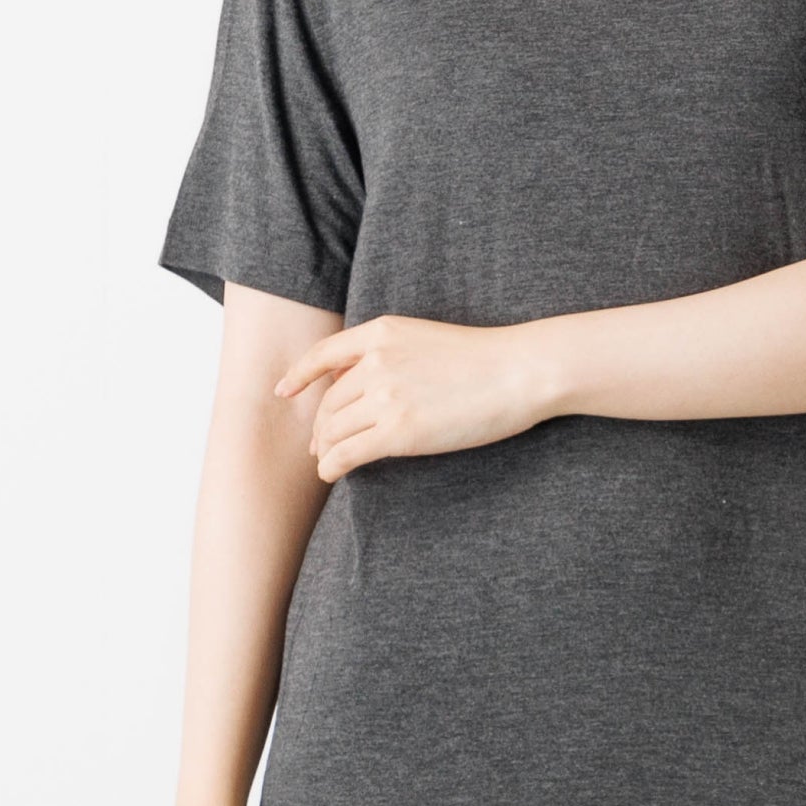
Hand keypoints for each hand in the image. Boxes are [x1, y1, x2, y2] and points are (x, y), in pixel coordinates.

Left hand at [273, 312, 554, 478]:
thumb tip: (356, 384)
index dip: (299, 375)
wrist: (519, 371)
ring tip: (328, 461)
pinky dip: (332, 466)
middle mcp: (376, 361)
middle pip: (329, 401)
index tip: (285, 391)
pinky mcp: (399, 432)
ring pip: (334, 429)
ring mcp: (386, 396)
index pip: (324, 354)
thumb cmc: (484, 359)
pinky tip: (333, 473)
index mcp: (382, 332)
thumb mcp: (426, 338)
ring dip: (326, 449)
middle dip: (320, 426)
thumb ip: (389, 354)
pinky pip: (347, 453)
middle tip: (320, 444)